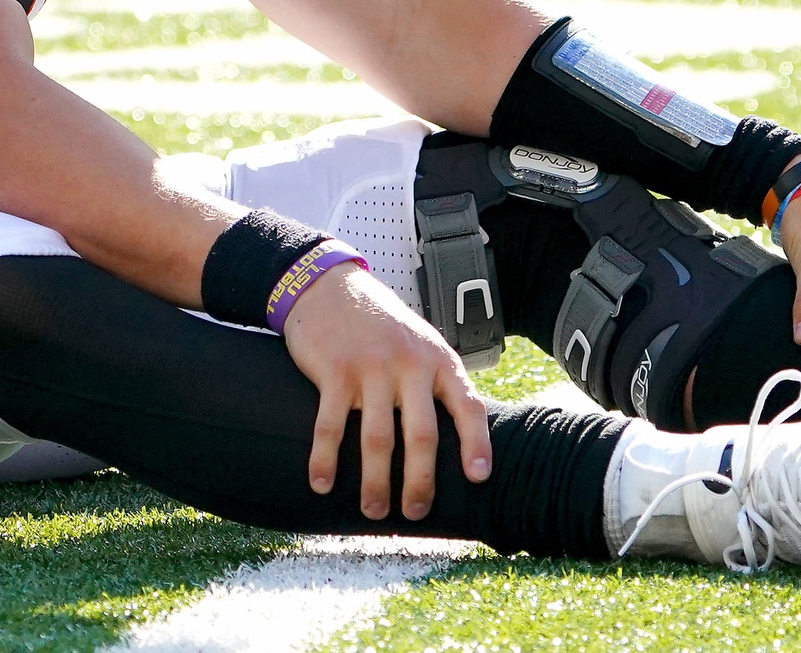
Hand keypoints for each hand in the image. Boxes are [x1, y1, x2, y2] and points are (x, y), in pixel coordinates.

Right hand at [282, 263, 492, 520]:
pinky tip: (322, 484)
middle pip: (421, 435)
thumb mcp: (421, 342)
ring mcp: (370, 368)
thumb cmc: (381, 326)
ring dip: (374, 483)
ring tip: (373, 511)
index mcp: (437, 358)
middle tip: (415, 513)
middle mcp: (409, 364)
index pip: (468, 405)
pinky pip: (329, 426)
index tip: (478, 478)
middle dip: (420, 482)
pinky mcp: (334, 372)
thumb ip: (436, 381)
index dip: (476, 444)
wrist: (329, 287)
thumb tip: (457, 439)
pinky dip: (325, 461)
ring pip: (377, 439)